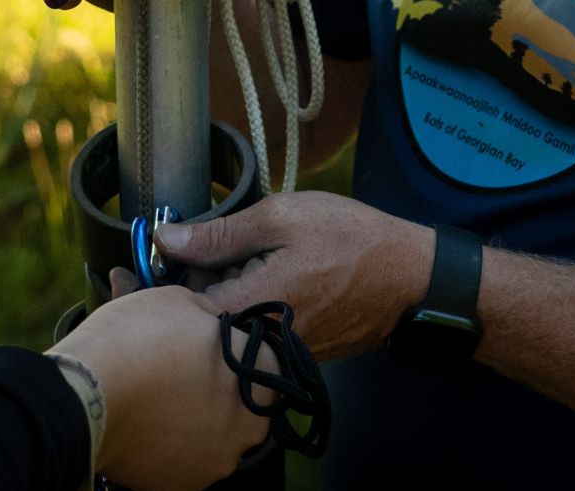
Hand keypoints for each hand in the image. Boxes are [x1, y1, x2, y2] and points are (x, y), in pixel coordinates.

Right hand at [53, 284, 274, 490]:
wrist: (87, 394)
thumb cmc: (137, 339)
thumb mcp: (179, 300)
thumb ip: (207, 312)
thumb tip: (207, 318)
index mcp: (261, 376)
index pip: (270, 361)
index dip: (240, 349)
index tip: (212, 345)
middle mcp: (251, 425)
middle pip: (245, 403)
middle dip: (220, 389)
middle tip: (181, 371)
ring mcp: (220, 460)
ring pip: (216, 435)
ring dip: (196, 419)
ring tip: (157, 398)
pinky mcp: (188, 484)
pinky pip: (188, 460)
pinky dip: (172, 446)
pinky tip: (146, 424)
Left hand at [157, 192, 433, 361]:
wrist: (409, 274)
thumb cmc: (347, 238)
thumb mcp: (280, 218)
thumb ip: (219, 233)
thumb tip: (166, 238)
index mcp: (250, 310)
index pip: (183, 305)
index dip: (173, 274)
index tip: (175, 247)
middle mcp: (261, 344)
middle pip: (206, 318)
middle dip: (206, 279)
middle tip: (225, 243)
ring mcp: (281, 354)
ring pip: (234, 324)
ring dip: (233, 292)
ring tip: (256, 257)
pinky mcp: (299, 355)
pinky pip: (260, 331)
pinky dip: (258, 304)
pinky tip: (276, 276)